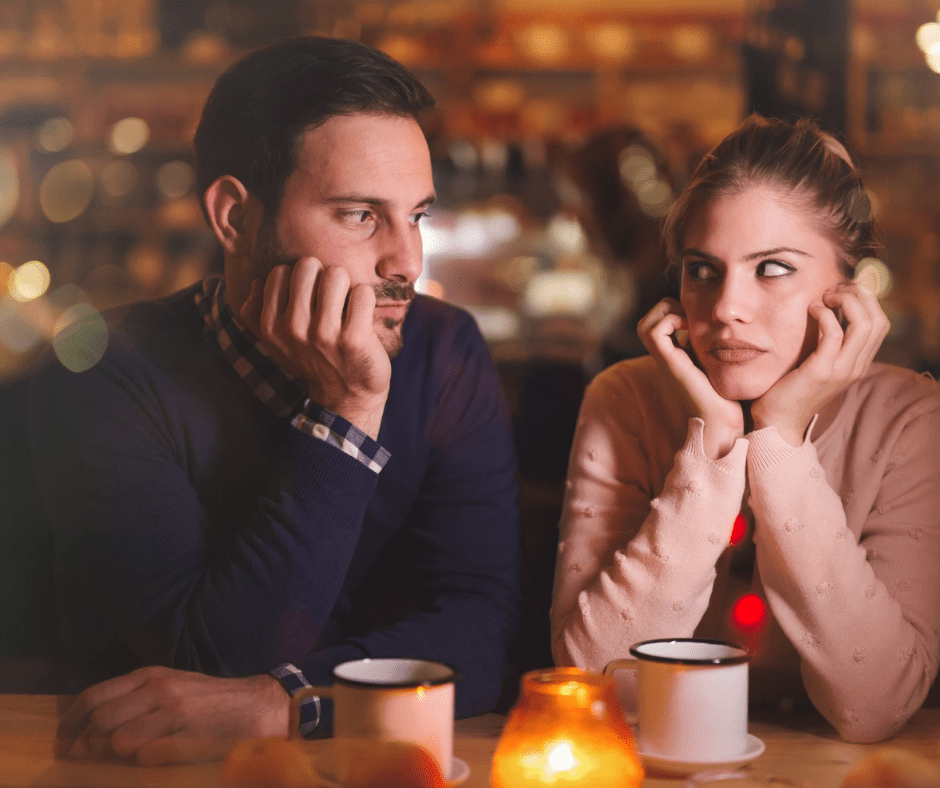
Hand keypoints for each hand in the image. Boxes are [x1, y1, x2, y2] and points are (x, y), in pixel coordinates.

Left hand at [55, 666, 288, 764]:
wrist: (259, 705)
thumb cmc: (210, 701)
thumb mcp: (171, 687)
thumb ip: (134, 699)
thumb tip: (90, 728)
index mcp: (151, 676)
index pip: (94, 697)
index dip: (71, 724)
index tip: (63, 744)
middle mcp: (161, 689)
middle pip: (101, 721)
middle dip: (88, 746)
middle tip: (88, 760)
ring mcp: (177, 712)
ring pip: (120, 741)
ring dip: (118, 756)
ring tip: (129, 757)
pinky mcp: (191, 736)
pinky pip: (149, 756)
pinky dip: (146, 762)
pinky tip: (158, 758)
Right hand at [239, 258, 390, 437]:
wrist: (346, 397)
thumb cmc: (313, 362)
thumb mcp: (276, 344)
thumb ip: (257, 314)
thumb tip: (255, 282)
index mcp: (270, 326)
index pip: (280, 272)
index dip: (299, 280)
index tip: (309, 299)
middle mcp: (293, 328)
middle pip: (308, 265)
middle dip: (323, 276)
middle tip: (331, 299)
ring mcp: (324, 334)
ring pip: (336, 274)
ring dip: (346, 286)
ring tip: (346, 307)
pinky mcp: (354, 338)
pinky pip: (362, 292)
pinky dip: (366, 300)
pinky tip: (362, 317)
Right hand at [638, 298, 743, 458]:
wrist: (722, 422)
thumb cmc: (727, 398)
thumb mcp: (718, 365)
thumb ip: (714, 350)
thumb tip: (726, 330)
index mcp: (675, 358)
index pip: (657, 325)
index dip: (673, 311)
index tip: (696, 316)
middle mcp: (666, 359)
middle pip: (646, 323)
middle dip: (666, 309)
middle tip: (690, 315)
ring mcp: (665, 361)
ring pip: (646, 324)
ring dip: (666, 313)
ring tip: (688, 320)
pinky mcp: (670, 363)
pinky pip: (655, 332)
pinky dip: (670, 321)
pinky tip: (691, 328)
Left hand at [750, 281, 889, 445]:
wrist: (778, 422)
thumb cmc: (790, 388)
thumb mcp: (817, 362)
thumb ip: (828, 342)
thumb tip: (828, 310)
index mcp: (858, 363)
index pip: (880, 323)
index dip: (865, 300)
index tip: (840, 290)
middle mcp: (856, 366)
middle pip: (878, 319)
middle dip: (859, 295)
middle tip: (833, 289)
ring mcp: (842, 370)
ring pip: (864, 323)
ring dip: (846, 301)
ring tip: (824, 296)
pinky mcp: (821, 371)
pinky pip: (834, 333)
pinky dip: (824, 314)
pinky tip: (811, 309)